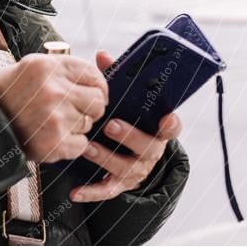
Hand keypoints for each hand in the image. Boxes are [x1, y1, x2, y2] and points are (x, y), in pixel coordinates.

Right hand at [0, 52, 107, 162]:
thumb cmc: (7, 93)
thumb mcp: (31, 67)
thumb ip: (63, 69)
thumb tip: (98, 76)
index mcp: (48, 67)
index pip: (93, 74)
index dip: (96, 85)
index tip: (90, 92)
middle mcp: (54, 90)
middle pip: (98, 100)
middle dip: (90, 108)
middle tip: (73, 111)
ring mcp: (55, 117)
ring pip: (89, 123)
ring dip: (76, 126)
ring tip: (51, 123)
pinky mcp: (54, 143)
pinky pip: (82, 144)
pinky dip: (70, 145)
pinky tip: (50, 137)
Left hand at [69, 50, 183, 202]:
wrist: (122, 155)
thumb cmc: (122, 119)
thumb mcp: (122, 101)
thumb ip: (114, 79)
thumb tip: (102, 55)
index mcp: (155, 129)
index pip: (171, 127)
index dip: (171, 124)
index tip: (166, 118)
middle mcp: (150, 151)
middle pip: (148, 147)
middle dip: (130, 136)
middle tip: (110, 125)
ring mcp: (136, 170)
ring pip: (126, 168)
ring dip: (106, 157)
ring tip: (87, 147)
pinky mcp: (119, 185)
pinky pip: (107, 191)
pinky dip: (90, 192)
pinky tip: (75, 192)